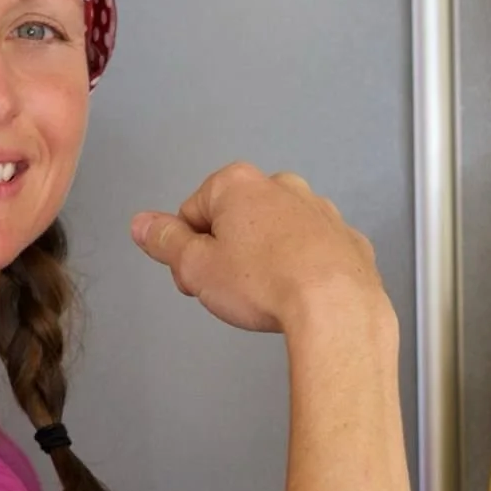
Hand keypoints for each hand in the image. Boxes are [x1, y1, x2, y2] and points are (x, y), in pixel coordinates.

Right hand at [131, 163, 386, 333]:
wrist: (336, 306)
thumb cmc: (262, 283)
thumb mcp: (196, 267)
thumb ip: (165, 241)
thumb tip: (143, 224)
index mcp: (238, 184)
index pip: (191, 212)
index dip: (187, 251)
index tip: (197, 279)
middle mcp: (282, 186)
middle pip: (236, 219)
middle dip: (226, 252)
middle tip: (229, 292)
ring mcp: (320, 210)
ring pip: (277, 233)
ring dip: (265, 258)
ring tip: (267, 296)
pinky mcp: (348, 239)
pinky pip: (313, 251)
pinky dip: (303, 268)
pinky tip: (300, 295)